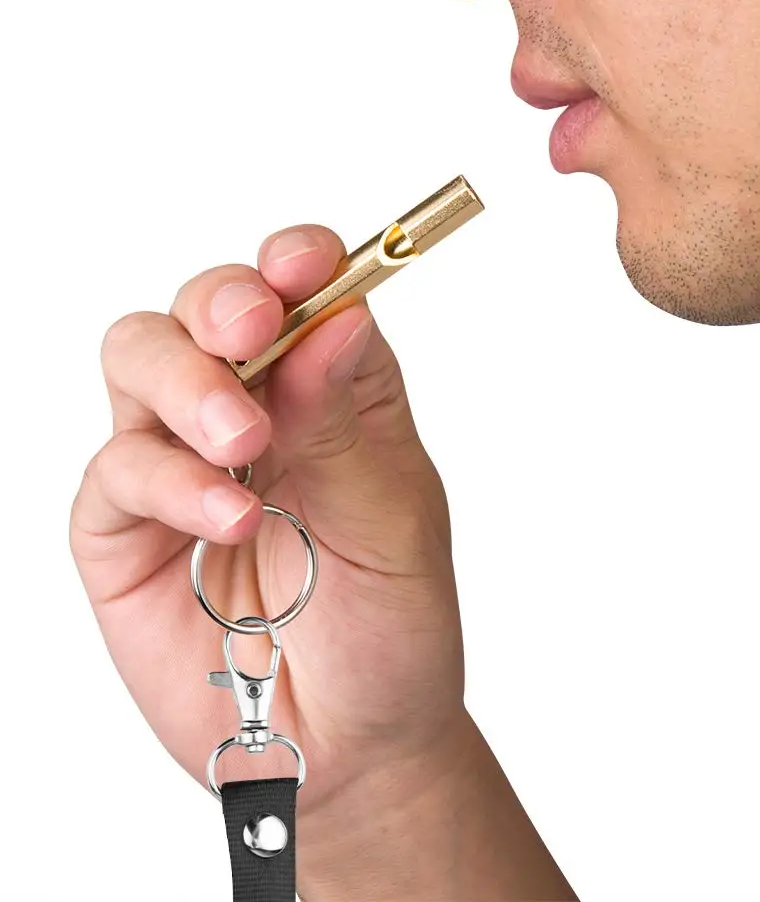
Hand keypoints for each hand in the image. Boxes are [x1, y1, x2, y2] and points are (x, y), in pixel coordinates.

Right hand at [69, 223, 465, 835]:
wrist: (353, 747)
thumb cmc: (392, 628)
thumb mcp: (394, 523)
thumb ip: (352, 424)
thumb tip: (339, 315)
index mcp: (328, 396)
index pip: (302, 297)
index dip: (299, 262)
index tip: (308, 260)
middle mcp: (251, 416)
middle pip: (203, 311)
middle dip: (221, 305)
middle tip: (253, 335)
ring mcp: (181, 468)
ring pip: (140, 363)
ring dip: (186, 385)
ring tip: (242, 444)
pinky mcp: (126, 532)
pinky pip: (117, 470)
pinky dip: (168, 481)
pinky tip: (227, 521)